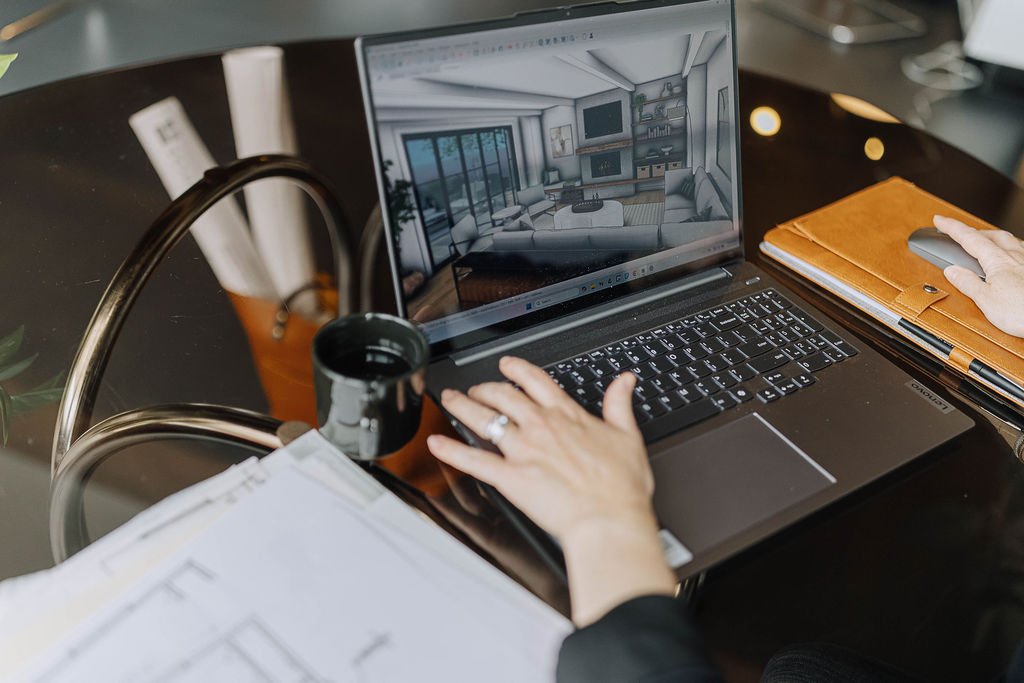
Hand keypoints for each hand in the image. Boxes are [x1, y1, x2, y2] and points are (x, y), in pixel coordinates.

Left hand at [427, 356, 675, 625]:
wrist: (609, 519)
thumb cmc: (620, 486)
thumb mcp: (628, 436)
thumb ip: (619, 404)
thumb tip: (624, 381)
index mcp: (567, 416)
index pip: (536, 381)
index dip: (517, 369)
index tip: (507, 364)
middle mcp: (541, 427)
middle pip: (503, 395)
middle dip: (485, 388)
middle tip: (475, 388)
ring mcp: (523, 450)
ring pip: (484, 419)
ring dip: (463, 406)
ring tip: (450, 399)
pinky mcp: (510, 477)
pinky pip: (474, 460)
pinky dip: (451, 450)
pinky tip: (435, 443)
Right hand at [934, 215, 1023, 337]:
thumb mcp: (987, 301)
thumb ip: (968, 283)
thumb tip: (952, 270)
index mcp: (998, 261)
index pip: (970, 238)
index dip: (953, 228)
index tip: (940, 220)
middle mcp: (1016, 256)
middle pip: (992, 235)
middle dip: (974, 231)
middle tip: (960, 231)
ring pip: (1011, 241)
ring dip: (995, 237)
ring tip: (987, 240)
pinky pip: (1023, 251)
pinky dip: (1013, 249)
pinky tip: (1015, 256)